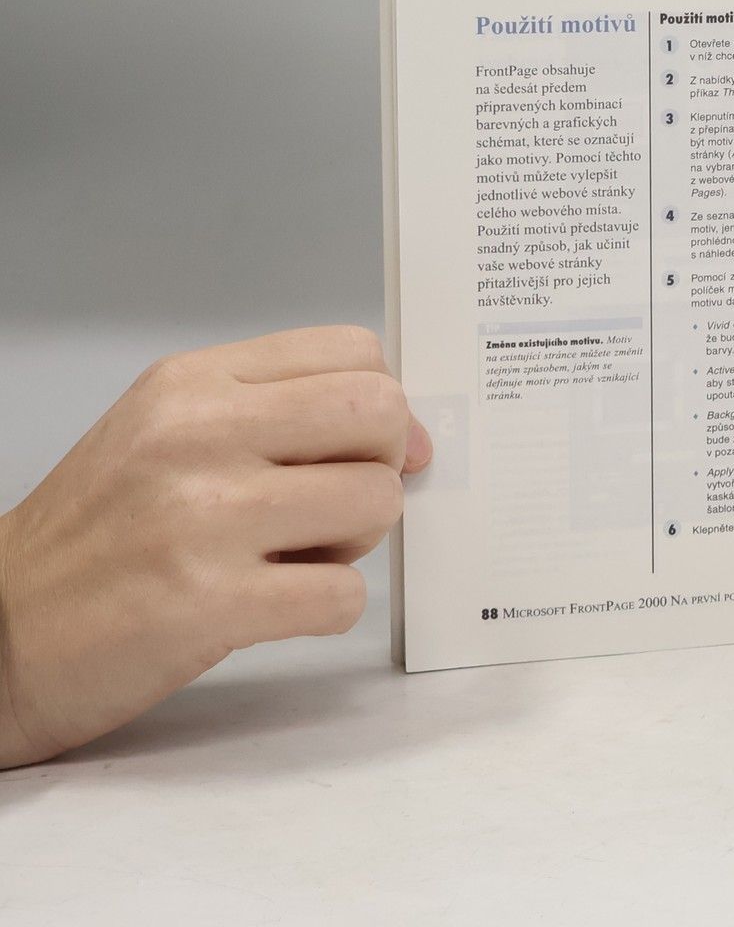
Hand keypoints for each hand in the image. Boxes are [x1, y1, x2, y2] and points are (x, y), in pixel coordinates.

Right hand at [0, 326, 429, 768]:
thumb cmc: (95, 538)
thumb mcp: (167, 434)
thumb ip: (279, 414)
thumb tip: (411, 436)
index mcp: (192, 384)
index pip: (353, 352)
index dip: (384, 404)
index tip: (373, 446)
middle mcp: (198, 436)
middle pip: (379, 412)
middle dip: (383, 464)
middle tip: (338, 504)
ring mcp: (203, 518)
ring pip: (376, 501)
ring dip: (356, 542)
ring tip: (295, 557)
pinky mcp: (208, 604)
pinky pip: (343, 594)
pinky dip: (329, 608)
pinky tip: (276, 607)